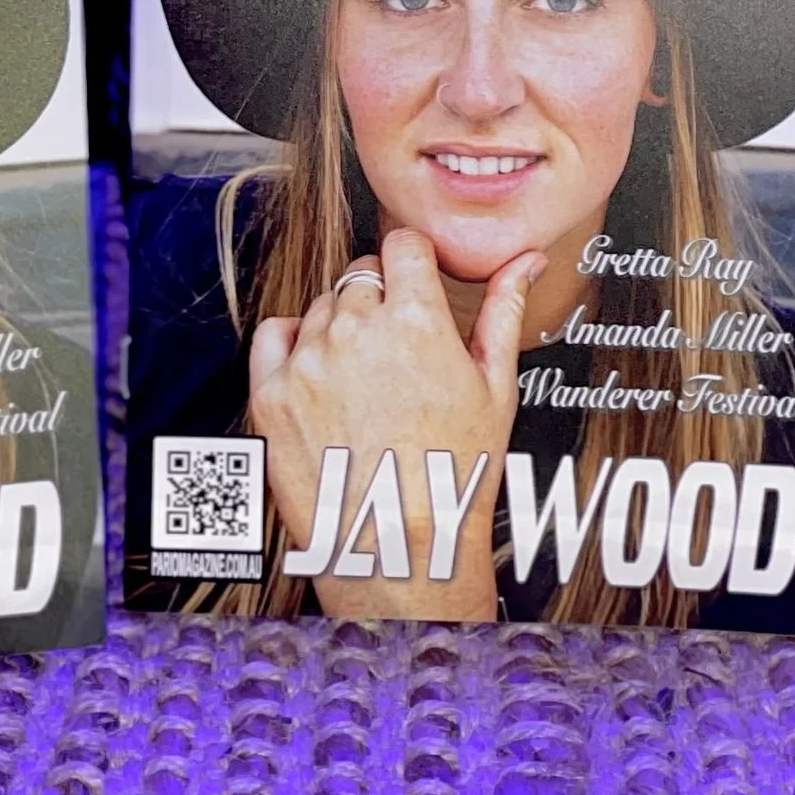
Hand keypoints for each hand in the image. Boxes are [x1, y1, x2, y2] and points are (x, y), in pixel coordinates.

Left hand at [246, 227, 543, 621]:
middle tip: (397, 353)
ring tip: (365, 382)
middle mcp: (357, 331)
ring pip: (322, 307)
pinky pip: (274, 335)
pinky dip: (293, 343)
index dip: (414, 264)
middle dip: (381, 301)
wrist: (399, 548)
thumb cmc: (455, 475)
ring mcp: (308, 362)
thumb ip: (503, 311)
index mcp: (417, 321)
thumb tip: (523, 262)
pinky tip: (319, 373)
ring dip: (341, 328)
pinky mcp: (270, 394)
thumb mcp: (496, 388)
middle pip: (361, 276)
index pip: (402, 246)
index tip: (417, 285)